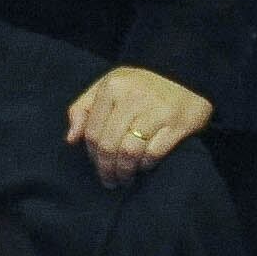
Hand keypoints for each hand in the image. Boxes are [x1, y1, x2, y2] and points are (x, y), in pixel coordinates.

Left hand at [65, 65, 213, 186]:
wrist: (185, 75)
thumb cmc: (140, 86)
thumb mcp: (108, 86)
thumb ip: (84, 108)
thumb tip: (71, 139)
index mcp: (113, 87)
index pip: (92, 132)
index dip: (92, 155)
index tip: (97, 164)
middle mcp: (133, 97)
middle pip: (109, 145)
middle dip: (106, 169)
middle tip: (109, 180)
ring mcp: (156, 111)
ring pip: (129, 152)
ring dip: (124, 171)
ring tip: (124, 178)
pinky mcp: (177, 123)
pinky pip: (153, 153)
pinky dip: (145, 164)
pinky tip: (143, 166)